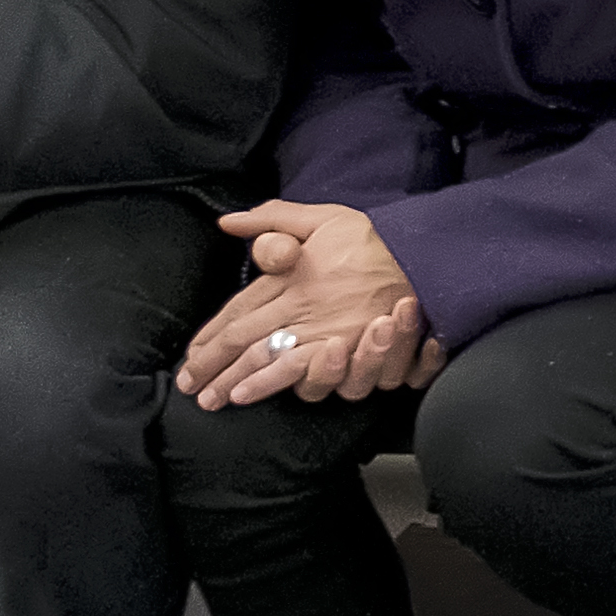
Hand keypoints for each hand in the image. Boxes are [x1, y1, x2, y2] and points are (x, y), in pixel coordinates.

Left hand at [176, 201, 432, 410]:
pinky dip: (274, 383)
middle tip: (189, 386)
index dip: (211, 334)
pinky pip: (302, 371)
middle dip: (212, 365)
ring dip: (236, 379)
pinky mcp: (344, 348)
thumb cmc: (374, 240)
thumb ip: (275, 219)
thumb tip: (227, 221)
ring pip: (265, 359)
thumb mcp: (324, 218)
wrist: (426, 259)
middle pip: (243, 339)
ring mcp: (321, 330)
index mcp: (290, 275)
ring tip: (213, 398)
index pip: (238, 309)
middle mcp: (300, 305)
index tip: (192, 354)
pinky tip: (251, 394)